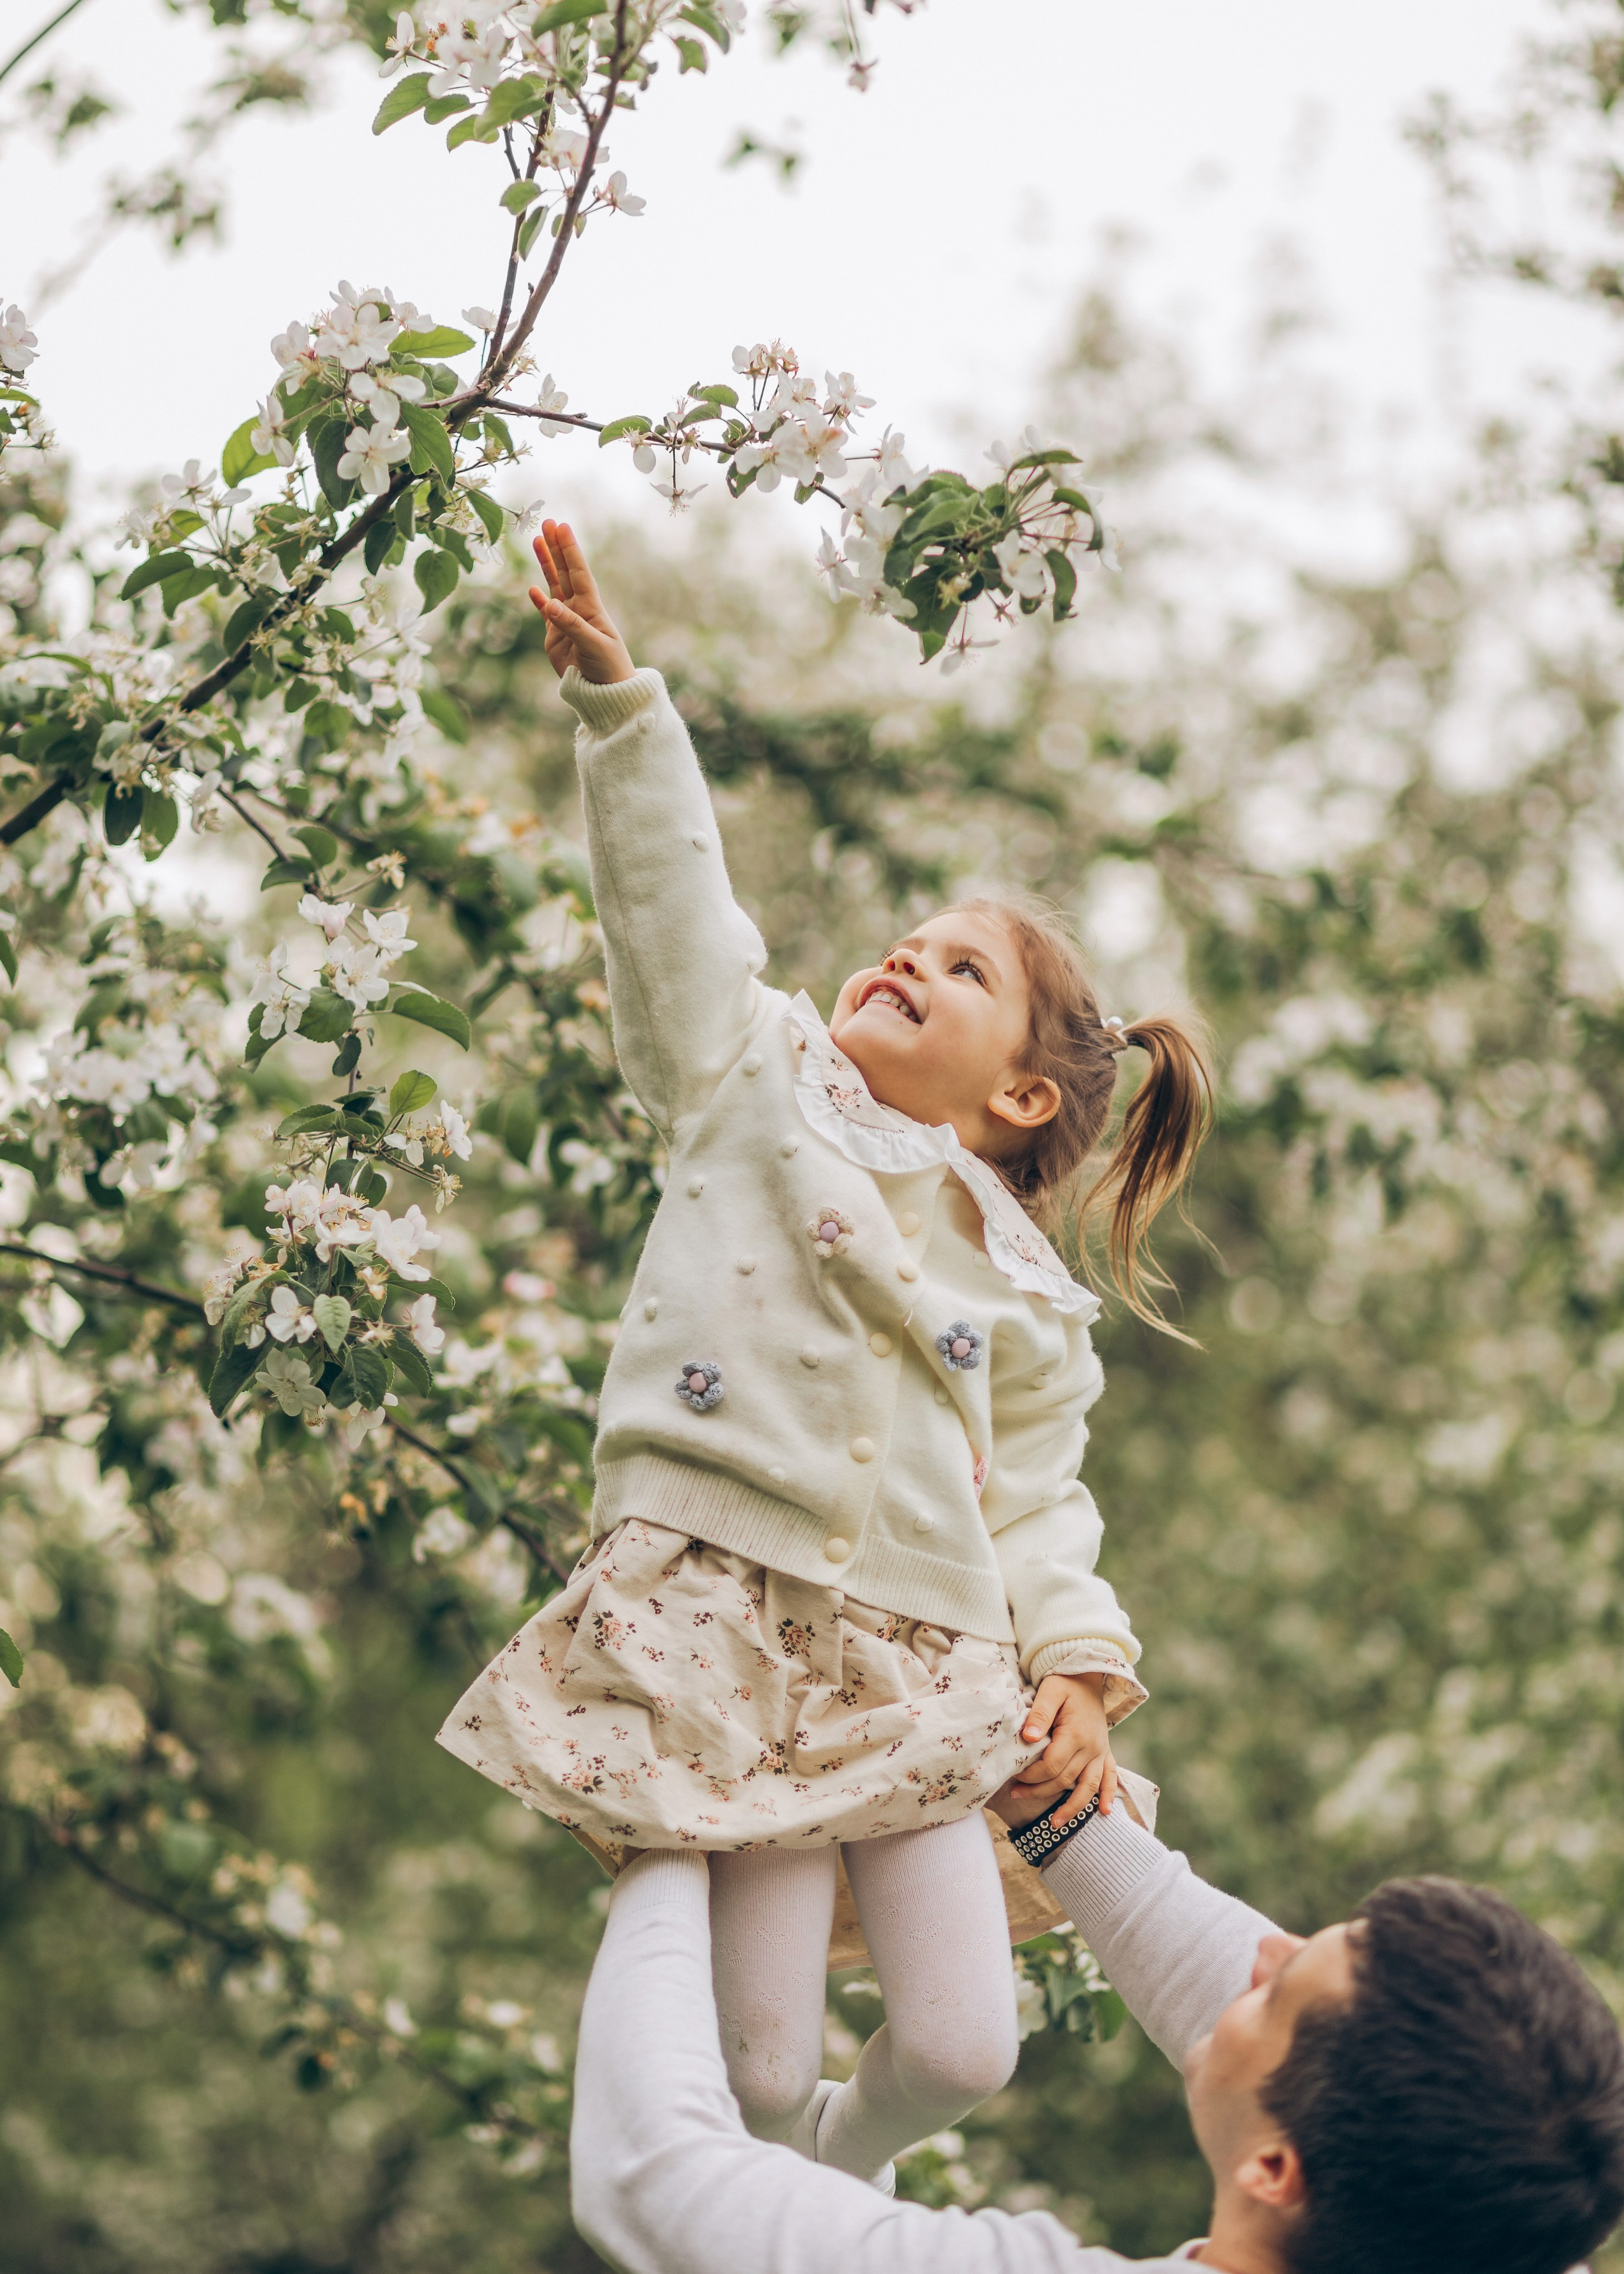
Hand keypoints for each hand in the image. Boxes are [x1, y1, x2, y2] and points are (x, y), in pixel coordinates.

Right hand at [528, 519, 634, 685]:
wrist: (605, 694)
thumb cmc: (608, 669)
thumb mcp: (593, 646)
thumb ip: (571, 625)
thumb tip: (549, 603)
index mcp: (591, 608)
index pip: (578, 572)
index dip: (569, 549)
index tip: (562, 527)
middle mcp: (578, 610)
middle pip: (565, 572)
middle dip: (556, 548)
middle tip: (547, 522)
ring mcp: (566, 622)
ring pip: (554, 586)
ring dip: (546, 564)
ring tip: (537, 541)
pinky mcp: (556, 638)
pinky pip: (546, 614)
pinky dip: (539, 601)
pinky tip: (532, 588)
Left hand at [1009, 1672, 1117, 1830]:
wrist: (1088, 1675)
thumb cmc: (1065, 1682)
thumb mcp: (1049, 1690)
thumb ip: (1039, 1714)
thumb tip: (1028, 1738)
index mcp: (1076, 1734)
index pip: (1051, 1765)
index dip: (1031, 1775)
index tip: (1014, 1776)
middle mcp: (1092, 1747)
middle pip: (1065, 1779)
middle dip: (1039, 1791)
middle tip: (1016, 1795)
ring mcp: (1100, 1751)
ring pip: (1088, 1787)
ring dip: (1072, 1807)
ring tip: (1055, 1824)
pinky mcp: (1105, 1752)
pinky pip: (1110, 1777)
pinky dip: (1108, 1795)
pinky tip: (1105, 1812)